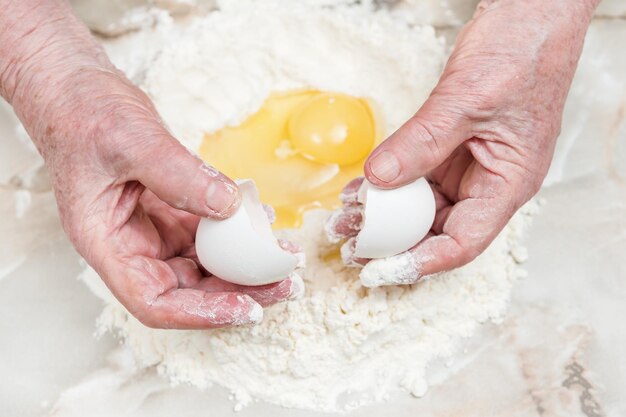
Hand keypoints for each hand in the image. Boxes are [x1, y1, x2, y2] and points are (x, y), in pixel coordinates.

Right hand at [0, 1, 301, 327]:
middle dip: (238, 293)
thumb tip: (230, 206)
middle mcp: (131, 246)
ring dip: (245, 266)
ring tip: (285, 257)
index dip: (200, 314)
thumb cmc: (85, 115)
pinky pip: (209, 233)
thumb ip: (178, 175)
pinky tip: (263, 220)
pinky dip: (238, 233)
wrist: (79, 90)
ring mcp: (152, 230)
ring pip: (203, 265)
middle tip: (286, 285)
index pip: (153, 301)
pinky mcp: (170, 211)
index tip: (246, 308)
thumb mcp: (131, 141)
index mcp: (106, 244)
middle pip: (188, 290)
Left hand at [327, 0, 598, 286]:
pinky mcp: (452, 149)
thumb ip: (421, 142)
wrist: (530, 16)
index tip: (379, 270)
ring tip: (347, 219)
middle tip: (350, 244)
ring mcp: (470, 166)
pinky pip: (417, 177)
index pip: (462, 243)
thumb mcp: (467, 100)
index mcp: (509, 183)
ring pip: (423, 206)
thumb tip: (379, 180)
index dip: (419, 263)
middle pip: (438, 230)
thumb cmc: (522, 53)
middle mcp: (489, 182)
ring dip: (386, 215)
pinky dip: (389, 185)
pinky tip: (361, 189)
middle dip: (393, 242)